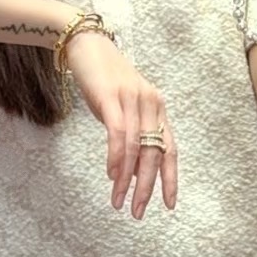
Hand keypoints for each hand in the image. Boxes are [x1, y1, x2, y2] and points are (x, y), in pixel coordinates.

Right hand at [62, 30, 176, 219]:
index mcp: (158, 109)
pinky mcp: (112, 97)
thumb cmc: (104, 79)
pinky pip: (118, 134)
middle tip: (137, 211)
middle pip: (154, 153)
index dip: (170, 178)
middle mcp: (152, 104)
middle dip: (146, 187)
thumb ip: (130, 130)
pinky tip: (111, 175)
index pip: (170, 149)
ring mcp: (133, 100)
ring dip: (126, 179)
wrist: (86, 45)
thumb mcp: (124, 106)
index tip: (169, 204)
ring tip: (119, 201)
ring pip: (136, 148)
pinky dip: (116, 158)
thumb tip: (125, 165)